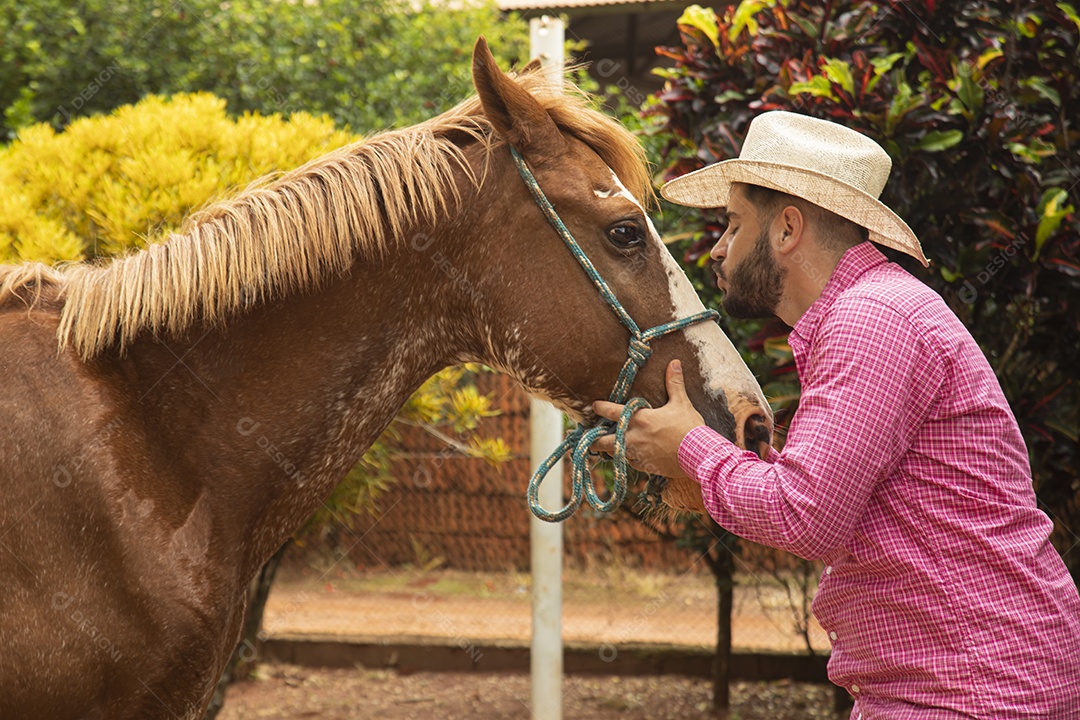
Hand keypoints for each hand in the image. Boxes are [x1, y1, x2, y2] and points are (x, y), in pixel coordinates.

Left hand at [591, 359, 706, 477]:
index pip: (610, 412)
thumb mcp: (681, 403)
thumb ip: (674, 383)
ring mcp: (637, 455)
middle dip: (594, 439)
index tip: (593, 405)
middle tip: (591, 437)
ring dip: (612, 448)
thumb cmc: (689, 428)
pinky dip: (628, 458)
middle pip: (602, 442)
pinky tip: (632, 454)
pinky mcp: (644, 467)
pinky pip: (630, 462)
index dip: (599, 408)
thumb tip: (675, 362)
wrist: (699, 456)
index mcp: (639, 419)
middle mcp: (633, 438)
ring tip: (611, 444)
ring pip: (615, 453)